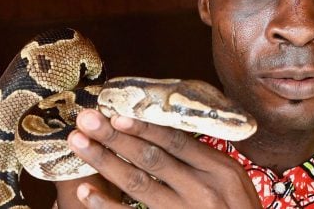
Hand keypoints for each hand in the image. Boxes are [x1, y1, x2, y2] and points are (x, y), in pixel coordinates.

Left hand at [64, 109, 261, 208]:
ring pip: (138, 184)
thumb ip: (203, 158)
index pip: (176, 141)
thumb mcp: (233, 179)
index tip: (117, 113)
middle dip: (115, 137)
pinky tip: (87, 193)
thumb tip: (164, 131)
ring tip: (79, 143)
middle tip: (87, 119)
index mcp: (219, 168)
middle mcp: (201, 190)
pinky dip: (107, 206)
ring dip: (104, 162)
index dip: (145, 127)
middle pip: (151, 158)